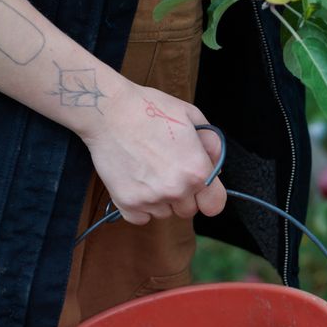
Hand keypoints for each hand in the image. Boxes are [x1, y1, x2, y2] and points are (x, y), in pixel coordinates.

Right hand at [81, 84, 226, 222]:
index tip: (199, 190)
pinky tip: (135, 182)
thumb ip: (211, 145)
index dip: (208, 196)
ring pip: (164, 214)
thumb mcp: (192, 117)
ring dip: (159, 200)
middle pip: (187, 210)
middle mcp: (176, 190)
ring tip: (147, 171)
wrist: (108, 111)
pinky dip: (138, 206)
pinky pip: (140, 218)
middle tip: (166, 170)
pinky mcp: (126, 203)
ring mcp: (150, 199)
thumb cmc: (151, 109)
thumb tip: (217, 169)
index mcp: (197, 171)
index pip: (214, 205)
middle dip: (182, 196)